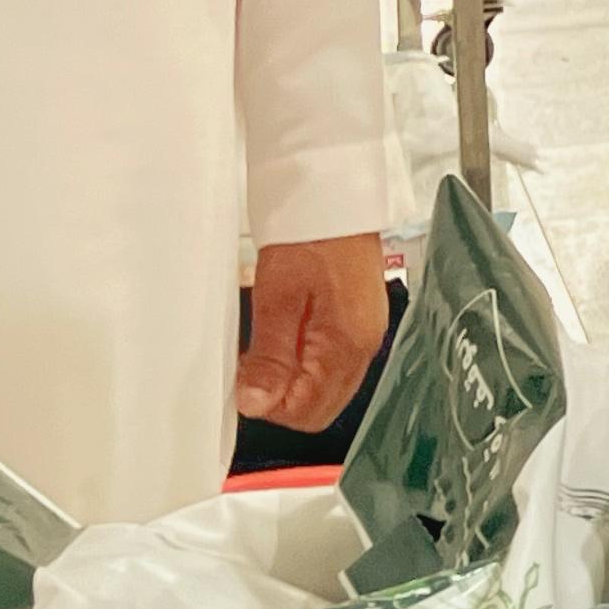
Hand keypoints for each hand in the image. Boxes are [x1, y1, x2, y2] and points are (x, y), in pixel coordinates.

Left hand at [239, 232, 389, 431]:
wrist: (335, 196)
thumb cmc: (310, 236)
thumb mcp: (277, 298)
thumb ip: (271, 357)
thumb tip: (257, 405)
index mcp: (348, 344)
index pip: (309, 411)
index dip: (270, 405)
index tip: (243, 383)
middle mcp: (366, 346)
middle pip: (322, 408)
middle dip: (282, 399)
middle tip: (251, 369)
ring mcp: (365, 335)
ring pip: (326, 389)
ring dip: (292, 382)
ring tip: (264, 349)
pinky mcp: (358, 323)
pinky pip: (331, 365)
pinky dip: (304, 364)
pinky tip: (284, 338)